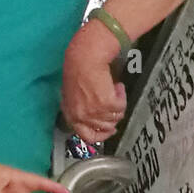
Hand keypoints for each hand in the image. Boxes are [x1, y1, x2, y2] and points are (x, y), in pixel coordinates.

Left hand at [61, 19, 126, 144]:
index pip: (87, 136)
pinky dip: (122, 95)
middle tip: (115, 102)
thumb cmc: (78, 69)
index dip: (101, 135)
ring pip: (115, 117)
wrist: (85, 56)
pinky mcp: (106, 103)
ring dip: (118, 103)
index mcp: (71, 115)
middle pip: (105, 127)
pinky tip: (117, 86)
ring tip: (114, 90)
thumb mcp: (73, 94)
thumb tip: (95, 117)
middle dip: (113, 115)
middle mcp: (81, 116)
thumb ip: (80, 108)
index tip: (110, 130)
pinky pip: (121, 106)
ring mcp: (93, 112)